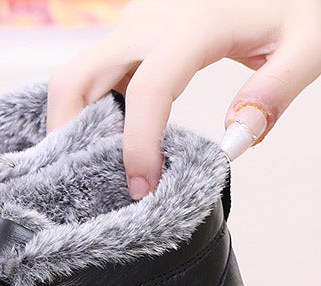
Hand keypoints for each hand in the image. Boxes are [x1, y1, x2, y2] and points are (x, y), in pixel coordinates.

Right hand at [47, 0, 320, 198]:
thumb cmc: (295, 5)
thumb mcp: (309, 43)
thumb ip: (275, 92)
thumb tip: (234, 140)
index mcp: (194, 24)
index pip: (147, 91)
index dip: (138, 146)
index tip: (143, 188)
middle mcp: (148, 20)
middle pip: (77, 79)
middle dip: (68, 136)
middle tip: (85, 181)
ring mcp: (133, 24)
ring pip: (76, 78)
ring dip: (74, 126)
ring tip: (99, 165)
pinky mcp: (129, 33)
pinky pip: (93, 76)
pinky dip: (89, 112)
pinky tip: (111, 140)